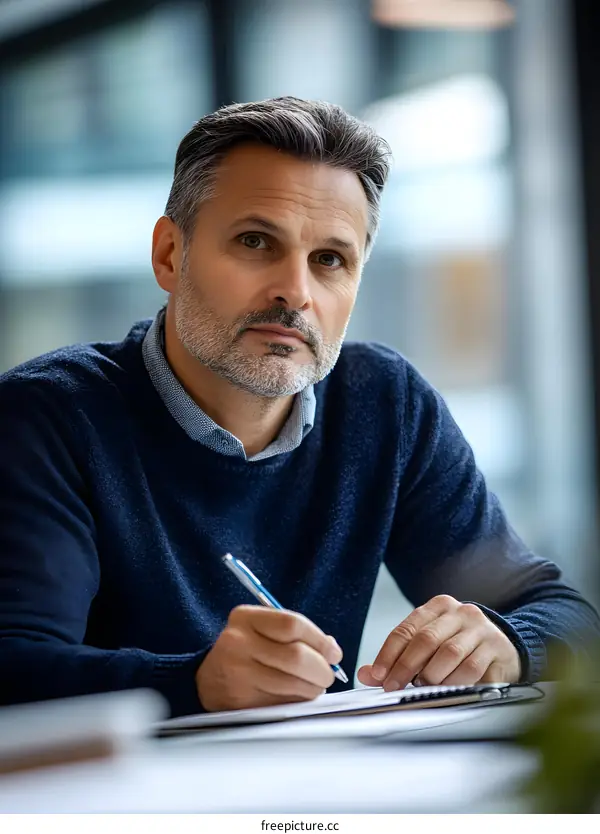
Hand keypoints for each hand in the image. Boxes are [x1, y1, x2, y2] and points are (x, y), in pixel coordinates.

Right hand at [196, 605, 342, 711]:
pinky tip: (295, 698)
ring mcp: (237, 674)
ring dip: (312, 689)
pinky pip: (282, 704)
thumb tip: (331, 649)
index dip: (321, 641)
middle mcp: (238, 643)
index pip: (293, 624)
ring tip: (313, 687)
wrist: (207, 679)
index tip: (334, 653)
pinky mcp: (240, 702)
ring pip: (293, 684)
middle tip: (327, 675)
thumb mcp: (262, 630)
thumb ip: (296, 634)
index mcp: (245, 618)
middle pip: (297, 657)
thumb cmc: (245, 651)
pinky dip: (297, 703)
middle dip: (321, 670)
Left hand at [357, 595, 520, 690]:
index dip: (389, 654)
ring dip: (432, 677)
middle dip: (406, 667)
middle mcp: (461, 613)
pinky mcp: (498, 650)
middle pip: (427, 640)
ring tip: (424, 688)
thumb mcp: (429, 644)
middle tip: (395, 687)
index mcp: (439, 606)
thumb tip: (366, 674)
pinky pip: (472, 670)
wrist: (503, 647)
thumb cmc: (460, 645)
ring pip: (449, 655)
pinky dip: (455, 683)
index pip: (407, 629)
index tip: (378, 675)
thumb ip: (398, 657)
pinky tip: (448, 690)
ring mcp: (482, 630)